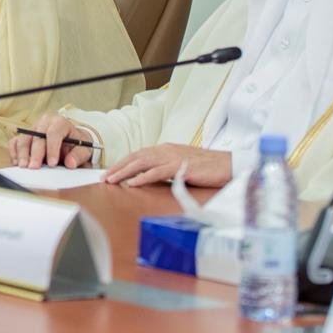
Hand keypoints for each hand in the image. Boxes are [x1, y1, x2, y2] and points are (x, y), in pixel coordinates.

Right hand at [7, 115, 94, 168]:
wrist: (70, 141)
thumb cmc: (76, 144)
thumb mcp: (83, 149)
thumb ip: (78, 156)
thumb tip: (70, 163)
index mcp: (60, 122)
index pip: (54, 133)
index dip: (52, 148)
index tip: (52, 163)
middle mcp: (44, 122)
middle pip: (36, 137)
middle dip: (35, 154)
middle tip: (34, 168)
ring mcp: (32, 128)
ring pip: (23, 139)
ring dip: (22, 154)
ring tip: (24, 167)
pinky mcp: (24, 136)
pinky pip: (15, 142)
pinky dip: (14, 152)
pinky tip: (18, 163)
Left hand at [104, 144, 231, 187]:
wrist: (229, 164)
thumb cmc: (208, 167)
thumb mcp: (182, 165)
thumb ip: (166, 168)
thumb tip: (150, 177)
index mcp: (166, 149)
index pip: (139, 155)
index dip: (123, 163)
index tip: (110, 172)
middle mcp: (167, 150)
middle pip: (136, 157)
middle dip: (118, 167)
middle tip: (103, 177)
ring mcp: (173, 157)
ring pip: (143, 163)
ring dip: (125, 171)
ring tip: (111, 180)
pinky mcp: (181, 167)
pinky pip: (158, 172)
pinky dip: (143, 177)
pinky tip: (132, 183)